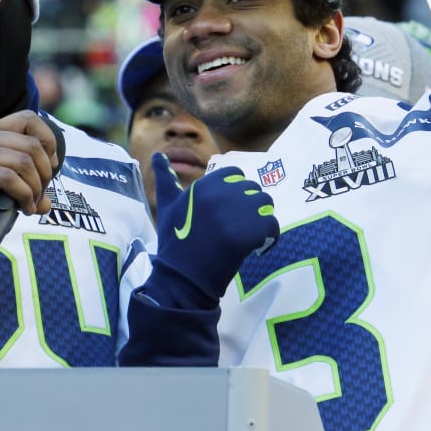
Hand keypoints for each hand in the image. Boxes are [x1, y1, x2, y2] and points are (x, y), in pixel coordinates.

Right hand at [0, 110, 57, 216]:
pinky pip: (10, 179)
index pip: (29, 118)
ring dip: (37, 186)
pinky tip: (24, 207)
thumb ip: (14, 180)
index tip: (50, 163)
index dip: (48, 139)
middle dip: (46, 171)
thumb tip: (45, 204)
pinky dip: (24, 195)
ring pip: (25, 161)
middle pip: (33, 145)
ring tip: (34, 202)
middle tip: (43, 191)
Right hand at [151, 152, 278, 302]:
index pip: (236, 174)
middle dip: (249, 208)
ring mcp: (238, 211)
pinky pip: (272, 226)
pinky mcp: (251, 232)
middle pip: (253, 190)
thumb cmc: (175, 241)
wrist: (183, 276)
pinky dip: (268, 238)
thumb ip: (165, 177)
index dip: (235, 192)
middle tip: (236, 228)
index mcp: (206, 184)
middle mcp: (223, 192)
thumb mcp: (167, 205)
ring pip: (266, 205)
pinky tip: (255, 248)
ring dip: (260, 221)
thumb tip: (157, 154)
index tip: (228, 211)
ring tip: (247, 237)